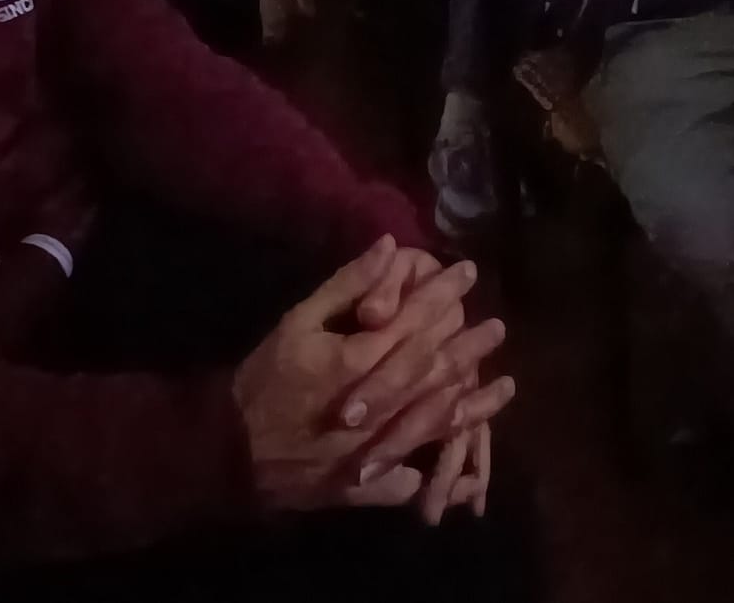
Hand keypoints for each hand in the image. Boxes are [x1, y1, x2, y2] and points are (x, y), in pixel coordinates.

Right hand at [232, 237, 514, 513]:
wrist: (228, 451)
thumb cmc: (263, 380)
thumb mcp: (296, 322)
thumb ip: (346, 286)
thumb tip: (389, 247)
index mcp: (355, 362)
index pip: (413, 322)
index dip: (443, 295)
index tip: (468, 273)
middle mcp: (373, 408)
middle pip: (432, 372)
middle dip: (468, 347)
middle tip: (497, 327)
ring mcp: (372, 451)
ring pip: (433, 425)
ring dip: (472, 405)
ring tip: (504, 386)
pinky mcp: (364, 486)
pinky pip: (410, 482)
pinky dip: (438, 472)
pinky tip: (467, 465)